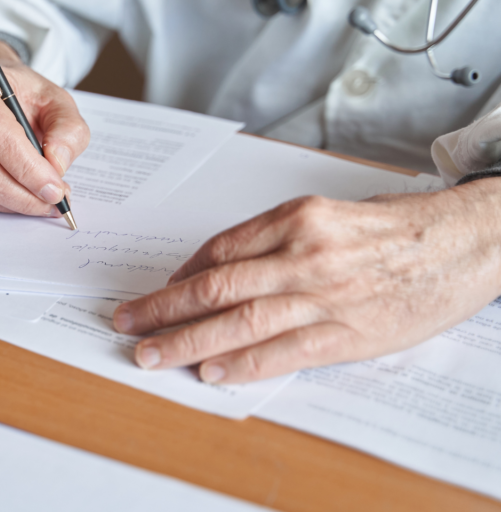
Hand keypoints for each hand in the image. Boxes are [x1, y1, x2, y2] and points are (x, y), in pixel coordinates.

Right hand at [0, 40, 88, 214]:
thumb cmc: (25, 95)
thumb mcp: (57, 101)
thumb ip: (67, 130)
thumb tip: (57, 166)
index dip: (26, 167)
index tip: (55, 189)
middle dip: (21, 193)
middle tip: (53, 202)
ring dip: (12, 202)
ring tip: (42, 202)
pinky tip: (21, 198)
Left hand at [112, 178, 500, 383]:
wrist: (460, 243)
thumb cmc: (390, 230)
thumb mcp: (325, 214)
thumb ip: (271, 238)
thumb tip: (214, 266)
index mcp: (295, 219)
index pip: (218, 250)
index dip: (178, 276)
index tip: (155, 292)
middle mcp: (303, 254)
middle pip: (215, 286)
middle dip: (162, 309)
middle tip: (126, 323)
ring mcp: (324, 295)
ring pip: (239, 322)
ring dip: (187, 342)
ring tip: (152, 354)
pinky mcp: (347, 332)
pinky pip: (282, 352)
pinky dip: (242, 364)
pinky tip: (211, 372)